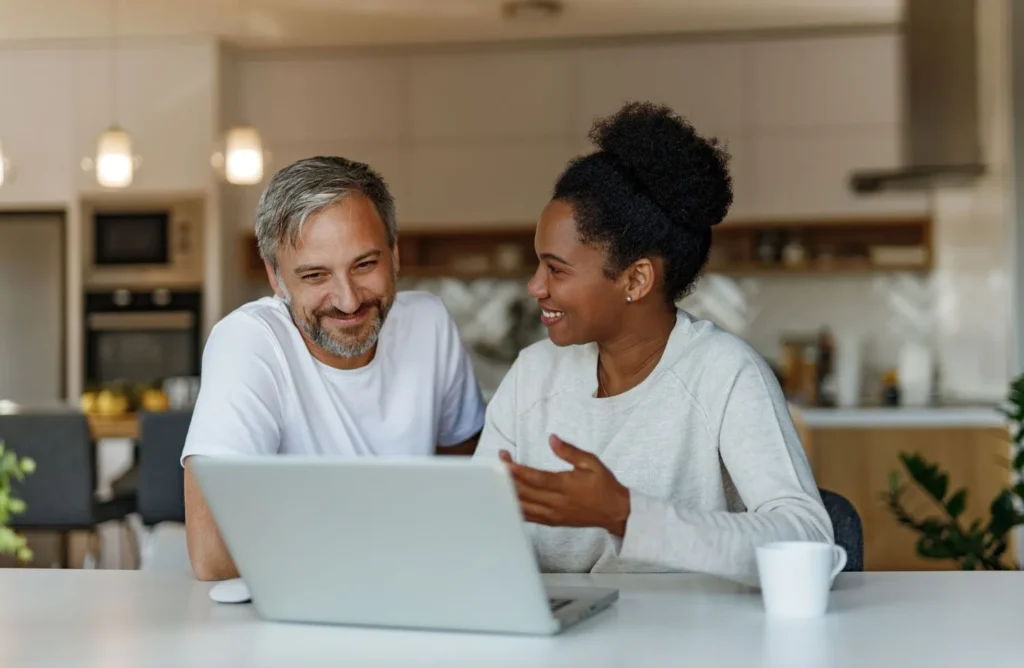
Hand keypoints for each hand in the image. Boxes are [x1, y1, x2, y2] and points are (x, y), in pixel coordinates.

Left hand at [499, 435, 630, 536]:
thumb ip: (569, 451)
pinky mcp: (551, 522)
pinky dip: (515, 508)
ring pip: (523, 506)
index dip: (517, 471)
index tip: (504, 460)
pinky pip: (528, 517)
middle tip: (498, 463)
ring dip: (508, 493)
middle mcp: (556, 503)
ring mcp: (552, 515)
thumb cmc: (604, 485)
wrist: (615, 512)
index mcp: (566, 486)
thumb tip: (551, 438)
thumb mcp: (591, 462)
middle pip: (525, 492)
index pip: (536, 479)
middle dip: (508, 478)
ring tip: (497, 479)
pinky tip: (505, 499)